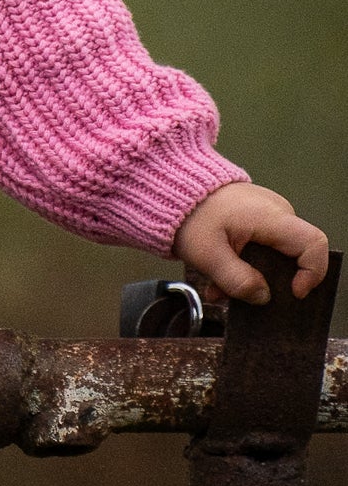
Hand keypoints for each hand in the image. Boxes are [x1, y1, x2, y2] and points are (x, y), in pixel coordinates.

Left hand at [171, 183, 329, 306]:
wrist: (172, 189)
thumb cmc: (190, 216)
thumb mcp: (208, 255)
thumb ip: (237, 280)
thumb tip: (263, 297)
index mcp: (271, 217)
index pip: (314, 244)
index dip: (312, 272)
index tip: (292, 293)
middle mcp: (277, 212)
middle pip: (294, 255)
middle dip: (271, 282)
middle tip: (241, 296)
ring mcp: (267, 214)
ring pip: (274, 255)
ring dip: (250, 277)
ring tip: (219, 289)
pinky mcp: (256, 219)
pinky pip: (261, 247)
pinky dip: (243, 265)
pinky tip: (218, 278)